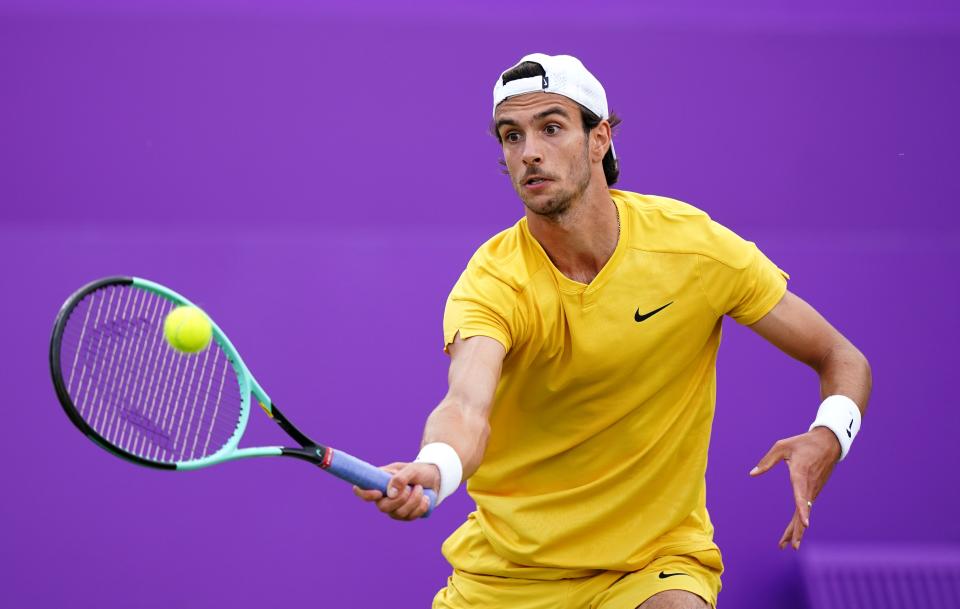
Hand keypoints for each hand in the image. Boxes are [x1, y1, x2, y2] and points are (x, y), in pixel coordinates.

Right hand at [352, 461, 440, 520]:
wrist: (435, 478)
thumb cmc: (420, 471)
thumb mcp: (412, 469)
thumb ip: (401, 478)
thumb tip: (390, 493)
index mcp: (379, 481)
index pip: (362, 490)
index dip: (365, 494)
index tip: (378, 493)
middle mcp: (383, 497)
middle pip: (382, 507)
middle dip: (400, 499)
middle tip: (411, 488)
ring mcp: (394, 508)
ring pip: (398, 514)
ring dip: (413, 501)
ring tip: (420, 489)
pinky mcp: (405, 515)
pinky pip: (410, 518)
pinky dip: (420, 508)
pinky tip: (425, 498)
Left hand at [750, 427, 840, 549]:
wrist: (829, 443)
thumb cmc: (803, 443)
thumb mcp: (782, 446)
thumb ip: (767, 461)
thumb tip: (752, 474)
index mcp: (800, 473)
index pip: (801, 494)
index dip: (803, 509)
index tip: (806, 523)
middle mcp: (809, 485)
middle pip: (804, 511)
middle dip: (797, 529)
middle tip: (790, 546)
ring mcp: (814, 489)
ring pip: (805, 512)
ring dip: (797, 529)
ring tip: (788, 545)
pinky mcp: (815, 490)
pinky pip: (807, 507)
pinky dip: (801, 520)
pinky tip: (796, 530)